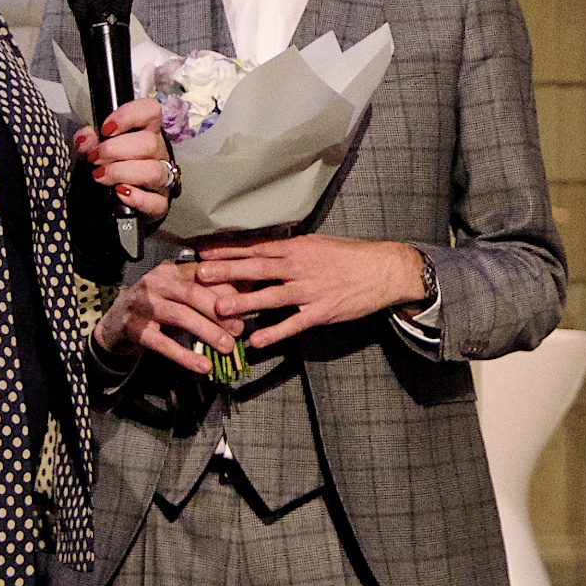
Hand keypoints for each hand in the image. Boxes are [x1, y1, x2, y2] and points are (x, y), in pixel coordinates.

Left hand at [72, 99, 170, 222]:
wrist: (111, 198)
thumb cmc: (109, 165)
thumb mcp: (95, 146)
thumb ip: (88, 139)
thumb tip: (85, 141)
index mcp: (145, 131)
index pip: (150, 111)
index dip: (129, 116)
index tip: (106, 128)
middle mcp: (158, 151)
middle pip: (149, 143)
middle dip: (114, 150)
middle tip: (94, 158)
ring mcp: (162, 177)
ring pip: (154, 171)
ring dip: (122, 172)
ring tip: (100, 176)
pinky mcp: (160, 202)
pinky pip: (156, 201)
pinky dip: (137, 198)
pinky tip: (119, 193)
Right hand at [95, 257, 242, 362]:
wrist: (115, 324)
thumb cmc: (157, 308)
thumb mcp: (179, 295)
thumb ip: (207, 293)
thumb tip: (247, 296)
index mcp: (172, 270)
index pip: (204, 275)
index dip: (227, 290)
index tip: (246, 305)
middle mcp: (156, 282)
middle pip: (193, 293)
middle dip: (220, 312)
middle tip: (239, 329)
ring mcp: (143, 304)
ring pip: (180, 316)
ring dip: (208, 332)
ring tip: (227, 347)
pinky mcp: (134, 328)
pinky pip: (163, 343)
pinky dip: (186, 356)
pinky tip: (204, 366)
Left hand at [192, 236, 427, 350]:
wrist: (385, 269)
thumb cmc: (349, 256)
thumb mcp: (317, 244)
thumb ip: (288, 249)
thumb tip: (259, 250)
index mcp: (298, 247)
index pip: (256, 247)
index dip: (228, 250)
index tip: (203, 252)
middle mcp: (301, 266)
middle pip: (258, 268)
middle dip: (228, 271)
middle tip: (201, 275)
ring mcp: (311, 290)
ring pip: (273, 296)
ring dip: (246, 302)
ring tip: (220, 307)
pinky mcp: (322, 311)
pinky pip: (295, 323)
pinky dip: (275, 332)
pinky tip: (257, 341)